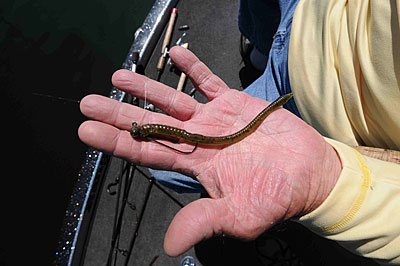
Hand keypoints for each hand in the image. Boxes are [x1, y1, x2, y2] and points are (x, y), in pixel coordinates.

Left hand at [78, 46, 341, 255]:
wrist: (309, 174)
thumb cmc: (276, 197)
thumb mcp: (240, 216)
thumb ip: (205, 221)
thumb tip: (171, 245)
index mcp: (195, 165)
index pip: (147, 152)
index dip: (117, 142)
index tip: (87, 131)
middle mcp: (198, 140)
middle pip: (151, 123)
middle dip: (119, 113)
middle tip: (88, 102)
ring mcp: (214, 118)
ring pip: (173, 99)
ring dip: (147, 88)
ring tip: (117, 76)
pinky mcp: (234, 102)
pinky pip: (209, 81)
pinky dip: (193, 67)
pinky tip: (175, 54)